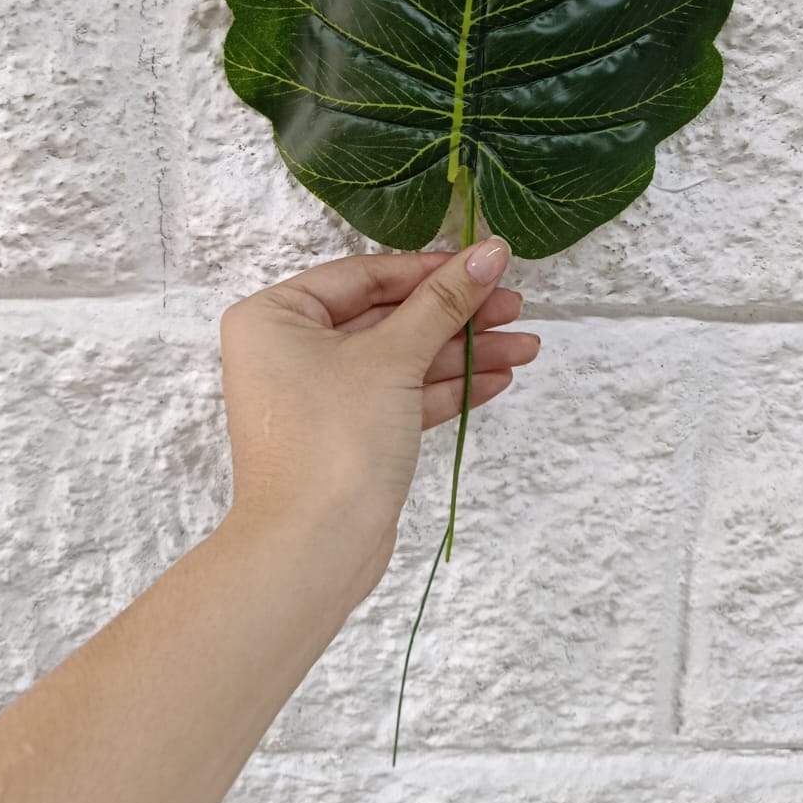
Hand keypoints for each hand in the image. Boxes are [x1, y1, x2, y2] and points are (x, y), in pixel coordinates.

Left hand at [218, 239, 539, 602]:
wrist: (313, 551)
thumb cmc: (333, 442)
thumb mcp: (393, 357)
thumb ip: (444, 301)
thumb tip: (490, 251)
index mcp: (275, 318)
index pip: (365, 276)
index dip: (431, 271)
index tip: (487, 264)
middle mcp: (289, 352)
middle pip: (387, 318)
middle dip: (456, 316)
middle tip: (515, 308)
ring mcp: (319, 397)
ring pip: (401, 360)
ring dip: (463, 353)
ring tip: (526, 347)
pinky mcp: (347, 436)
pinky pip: (401, 397)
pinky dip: (446, 388)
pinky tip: (498, 378)